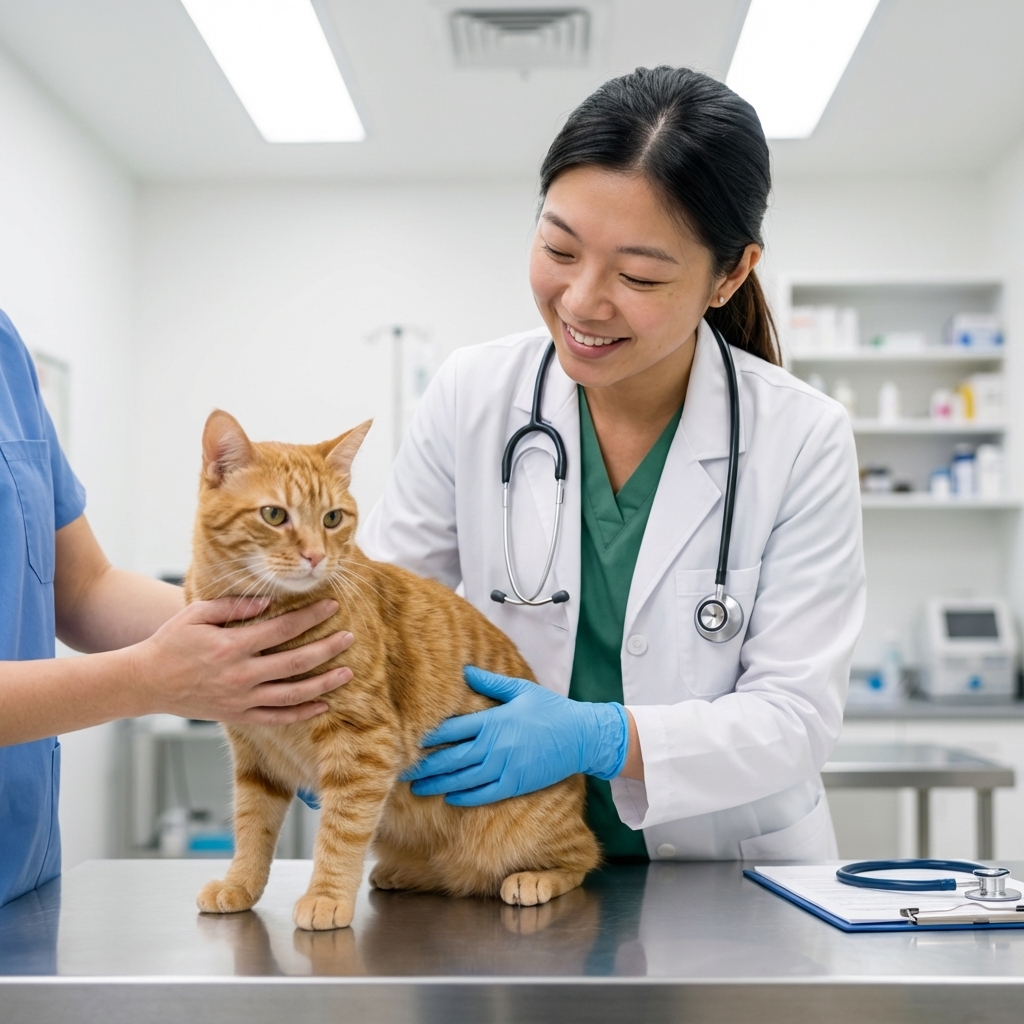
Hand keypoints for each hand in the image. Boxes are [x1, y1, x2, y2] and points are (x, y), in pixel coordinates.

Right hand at [132, 597, 353, 724]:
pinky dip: (302, 714)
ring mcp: (241, 699)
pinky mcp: (238, 715)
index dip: (310, 617)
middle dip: (327, 648)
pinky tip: (323, 705)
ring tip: (347, 672)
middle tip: (350, 637)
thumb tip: (268, 603)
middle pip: (296, 662)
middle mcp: (240, 675)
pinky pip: (277, 718)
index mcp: (232, 646)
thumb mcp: (197, 615)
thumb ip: (233, 607)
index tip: (332, 607)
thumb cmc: (171, 642)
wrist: (146, 682)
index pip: (282, 629)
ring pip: (293, 694)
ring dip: (324, 684)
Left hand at [402, 666, 627, 805]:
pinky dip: (465, 796)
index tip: (409, 740)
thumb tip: (464, 670)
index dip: (428, 736)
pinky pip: (484, 794)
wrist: (581, 736)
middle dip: (424, 766)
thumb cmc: (551, 709)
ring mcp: (505, 767)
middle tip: (402, 771)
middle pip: (451, 758)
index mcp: (493, 720)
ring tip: (418, 788)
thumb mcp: (521, 689)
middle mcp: (495, 745)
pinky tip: (450, 797)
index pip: (452, 730)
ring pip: (463, 779)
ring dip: (438, 784)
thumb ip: (490, 682)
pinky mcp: (515, 783)